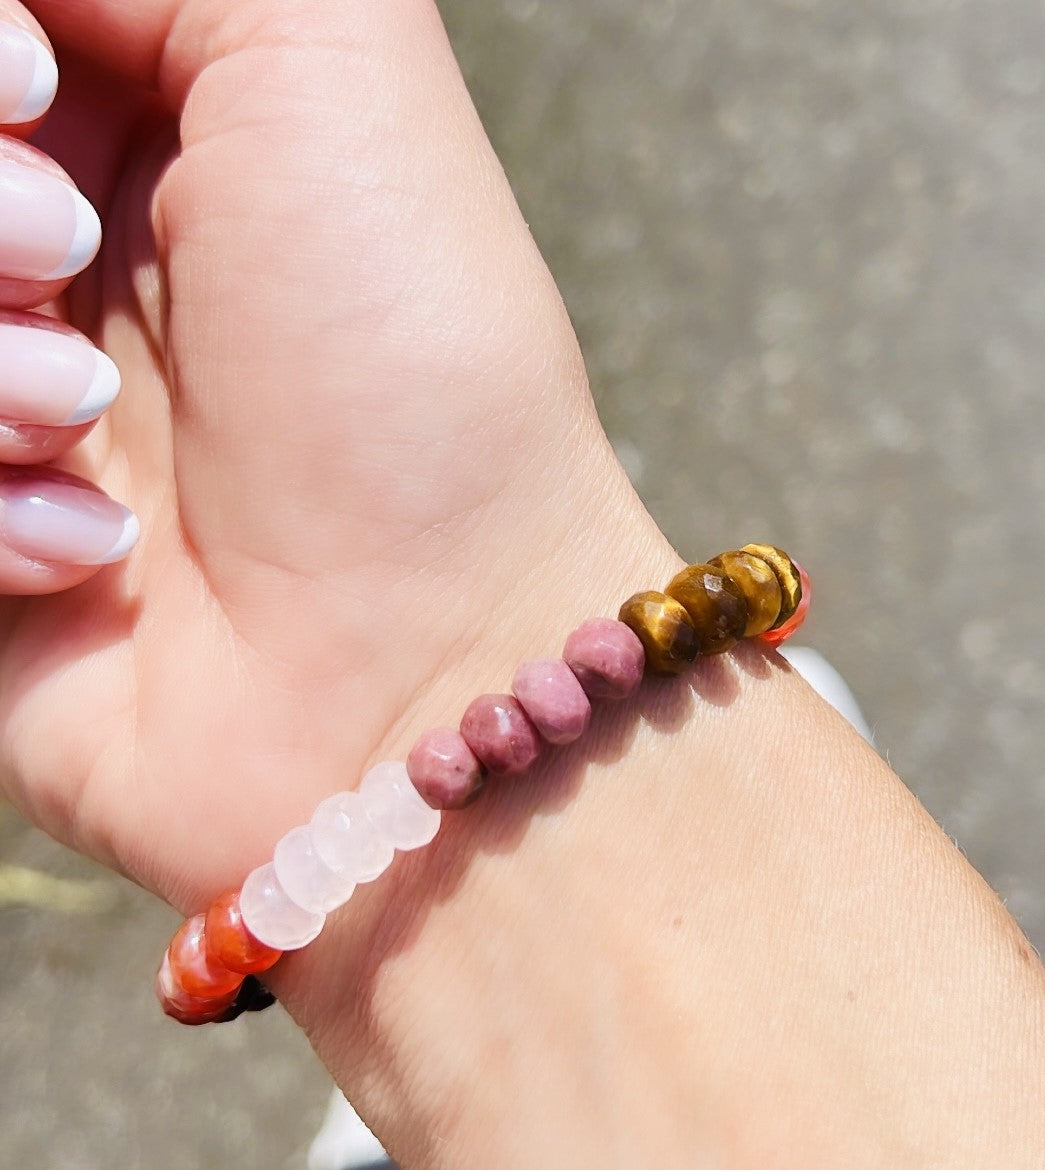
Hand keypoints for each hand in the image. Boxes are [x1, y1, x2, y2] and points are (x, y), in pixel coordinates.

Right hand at [0, 0, 667, 911]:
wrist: (430, 660)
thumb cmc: (412, 371)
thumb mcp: (338, 65)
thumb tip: (39, 10)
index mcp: (158, 138)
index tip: (29, 87)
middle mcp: (75, 278)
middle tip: (61, 259)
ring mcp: (18, 421)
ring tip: (80, 422)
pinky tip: (94, 559)